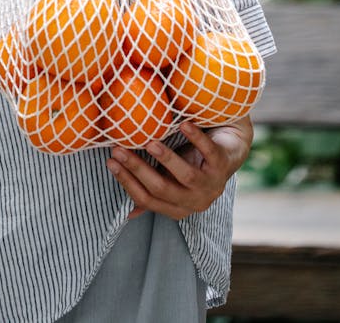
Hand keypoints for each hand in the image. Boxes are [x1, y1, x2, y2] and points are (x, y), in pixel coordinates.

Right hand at [106, 116, 253, 220]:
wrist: (229, 149)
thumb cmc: (194, 164)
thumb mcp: (171, 181)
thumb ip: (153, 192)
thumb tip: (129, 213)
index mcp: (177, 208)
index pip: (146, 199)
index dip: (127, 181)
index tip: (110, 162)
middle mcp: (194, 201)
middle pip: (160, 188)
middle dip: (137, 168)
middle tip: (119, 149)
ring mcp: (211, 185)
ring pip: (185, 176)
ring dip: (166, 158)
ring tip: (150, 142)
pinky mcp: (224, 165)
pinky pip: (209, 153)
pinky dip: (196, 139)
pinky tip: (183, 125)